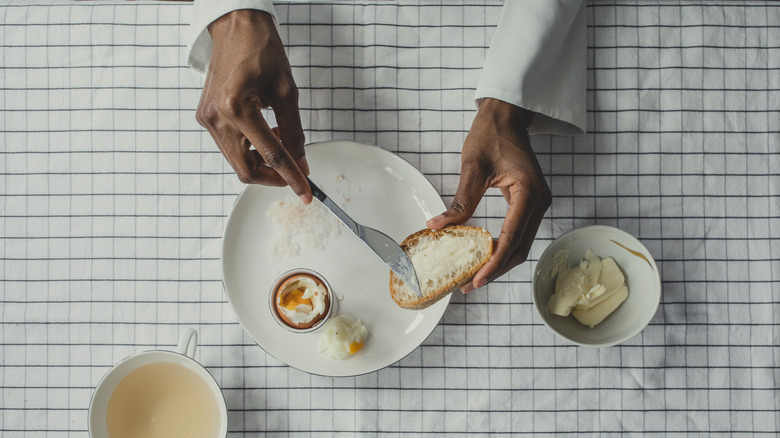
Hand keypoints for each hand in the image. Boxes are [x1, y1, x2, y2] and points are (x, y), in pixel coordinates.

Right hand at [196, 9, 310, 202]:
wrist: (236, 28)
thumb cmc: (261, 50)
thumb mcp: (287, 91)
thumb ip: (294, 131)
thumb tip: (301, 161)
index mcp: (236, 107)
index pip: (270, 155)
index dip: (291, 177)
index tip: (306, 192)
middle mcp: (216, 117)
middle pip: (246, 169)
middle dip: (274, 177)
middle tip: (297, 172)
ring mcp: (207, 119)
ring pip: (237, 162)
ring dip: (263, 161)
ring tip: (282, 140)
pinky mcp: (205, 118)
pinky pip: (230, 147)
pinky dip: (251, 149)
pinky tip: (266, 134)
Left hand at [427, 98, 550, 292]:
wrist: (506, 116)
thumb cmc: (491, 135)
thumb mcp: (472, 167)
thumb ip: (460, 201)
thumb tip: (437, 227)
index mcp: (529, 191)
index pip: (511, 237)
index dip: (494, 262)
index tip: (476, 279)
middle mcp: (540, 200)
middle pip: (520, 247)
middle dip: (495, 269)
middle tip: (469, 284)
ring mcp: (538, 203)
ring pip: (521, 244)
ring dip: (499, 262)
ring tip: (474, 276)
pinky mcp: (531, 203)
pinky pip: (519, 233)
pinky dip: (503, 248)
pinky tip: (484, 257)